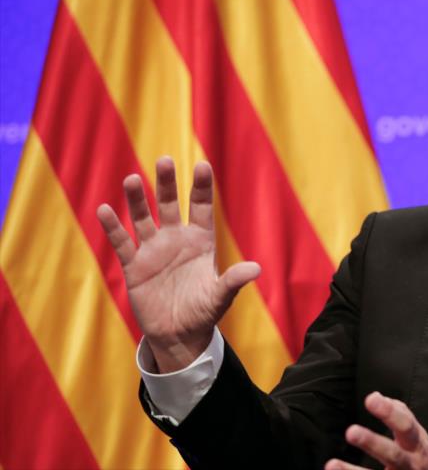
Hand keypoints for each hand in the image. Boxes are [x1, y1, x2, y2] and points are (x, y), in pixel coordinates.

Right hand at [97, 157, 259, 371]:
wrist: (178, 335)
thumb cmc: (204, 313)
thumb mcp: (220, 297)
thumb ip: (234, 281)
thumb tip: (256, 269)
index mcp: (200, 241)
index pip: (202, 207)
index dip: (201, 187)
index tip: (202, 165)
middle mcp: (176, 239)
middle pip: (170, 205)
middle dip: (167, 184)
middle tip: (164, 160)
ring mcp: (153, 250)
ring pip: (143, 218)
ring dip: (137, 200)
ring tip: (131, 180)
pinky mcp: (134, 265)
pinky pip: (122, 243)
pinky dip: (113, 227)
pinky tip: (104, 209)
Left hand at [325, 392, 427, 469]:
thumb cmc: (421, 457)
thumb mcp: (417, 434)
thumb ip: (401, 414)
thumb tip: (380, 397)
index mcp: (416, 444)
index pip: (405, 425)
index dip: (389, 412)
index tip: (372, 399)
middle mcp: (410, 464)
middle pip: (393, 454)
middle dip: (372, 443)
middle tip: (352, 432)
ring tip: (333, 464)